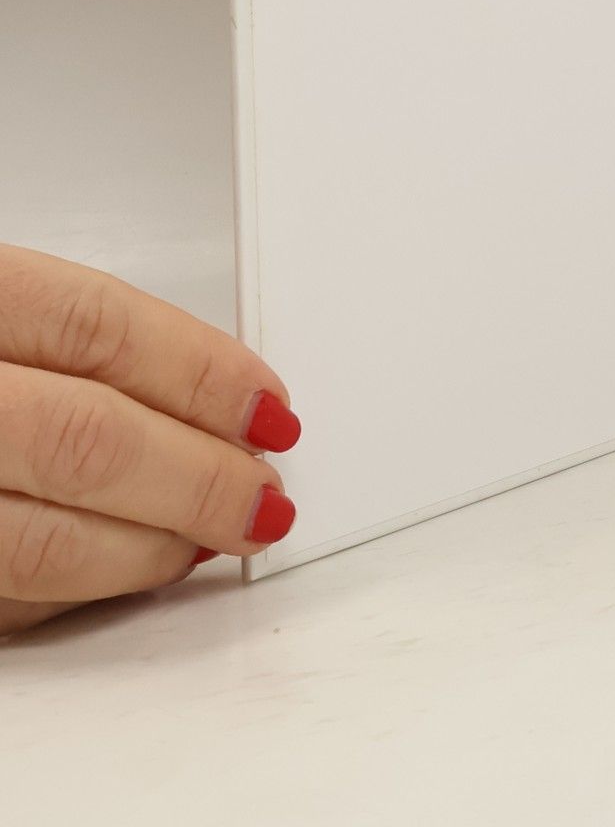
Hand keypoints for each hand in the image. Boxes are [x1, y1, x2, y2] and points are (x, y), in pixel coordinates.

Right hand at [0, 244, 301, 634]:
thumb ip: (73, 342)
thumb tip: (215, 392)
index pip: (99, 328)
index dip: (202, 372)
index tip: (271, 409)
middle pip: (85, 439)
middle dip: (198, 476)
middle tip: (264, 495)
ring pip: (38, 541)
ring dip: (148, 548)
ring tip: (214, 536)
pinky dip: (73, 591)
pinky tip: (127, 570)